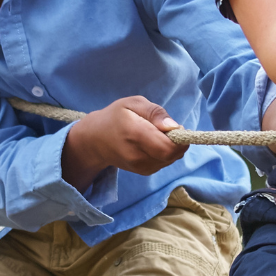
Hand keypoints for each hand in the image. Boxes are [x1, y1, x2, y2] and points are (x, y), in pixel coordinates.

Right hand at [65, 95, 187, 180]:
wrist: (95, 139)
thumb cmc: (116, 116)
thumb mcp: (134, 103)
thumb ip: (155, 112)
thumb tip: (174, 126)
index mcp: (135, 133)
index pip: (168, 146)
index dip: (180, 138)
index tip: (177, 127)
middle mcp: (137, 154)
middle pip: (171, 155)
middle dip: (178, 143)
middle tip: (169, 130)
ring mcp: (139, 166)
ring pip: (170, 160)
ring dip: (171, 148)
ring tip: (156, 136)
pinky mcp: (142, 172)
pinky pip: (164, 163)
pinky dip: (164, 154)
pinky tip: (152, 144)